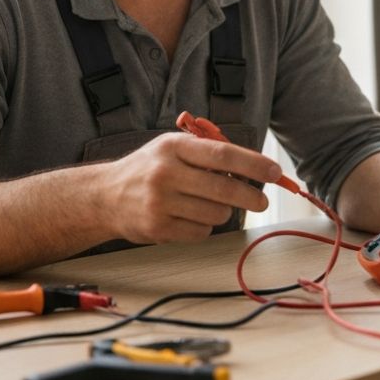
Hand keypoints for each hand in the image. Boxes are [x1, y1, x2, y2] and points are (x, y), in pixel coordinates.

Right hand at [102, 133, 278, 244]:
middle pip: (224, 189)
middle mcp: (165, 173)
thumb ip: (205, 152)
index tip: (274, 172)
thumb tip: (252, 167)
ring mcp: (161, 203)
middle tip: (261, 200)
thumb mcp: (170, 147)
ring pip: (216, 214)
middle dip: (251, 197)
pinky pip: (201, 232)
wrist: (105, 196)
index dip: (253, 164)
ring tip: (209, 204)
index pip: (222, 154)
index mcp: (172, 147)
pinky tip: (189, 216)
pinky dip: (204, 226)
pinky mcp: (159, 229)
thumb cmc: (147, 168)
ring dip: (222, 212)